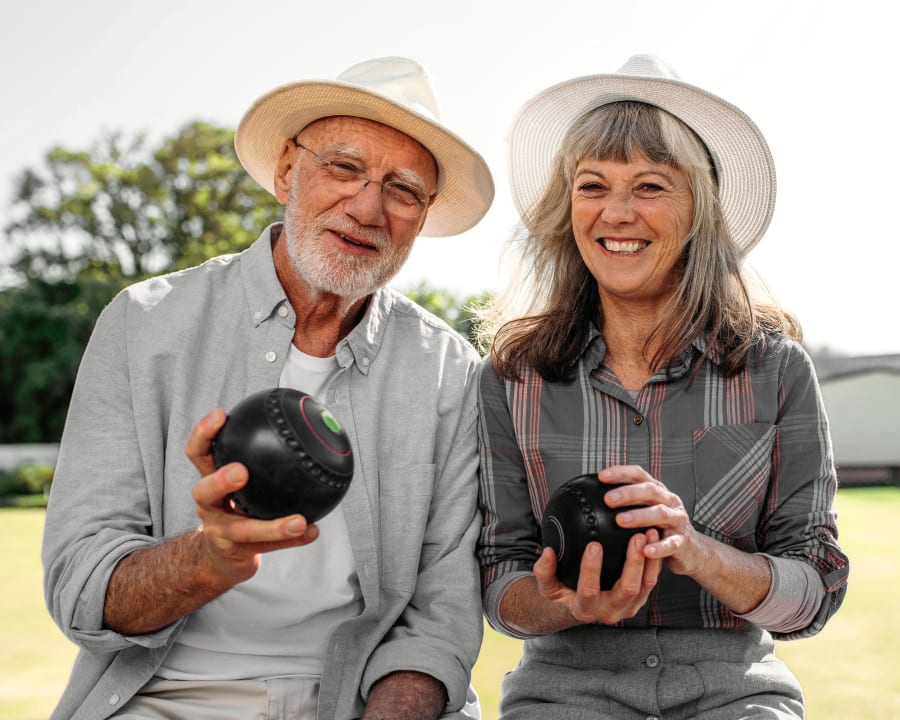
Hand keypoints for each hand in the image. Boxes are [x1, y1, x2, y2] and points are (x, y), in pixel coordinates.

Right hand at [185, 408, 319, 587]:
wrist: (219, 556)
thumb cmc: (236, 507)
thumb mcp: (238, 482)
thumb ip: (258, 457)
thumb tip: (307, 422)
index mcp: (209, 479)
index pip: (199, 453)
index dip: (204, 434)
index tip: (221, 415)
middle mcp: (208, 505)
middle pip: (205, 491)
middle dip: (221, 480)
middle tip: (241, 472)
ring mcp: (220, 531)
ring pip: (244, 530)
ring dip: (273, 526)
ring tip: (298, 521)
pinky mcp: (237, 552)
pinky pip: (268, 546)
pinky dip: (293, 540)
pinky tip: (313, 531)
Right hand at [533, 528, 660, 625]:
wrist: (580, 608)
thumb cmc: (563, 592)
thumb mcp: (547, 586)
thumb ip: (544, 571)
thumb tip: (547, 553)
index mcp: (584, 609)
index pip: (589, 591)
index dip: (591, 569)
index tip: (594, 544)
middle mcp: (609, 612)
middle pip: (627, 589)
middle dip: (634, 562)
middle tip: (636, 537)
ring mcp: (628, 607)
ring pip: (646, 586)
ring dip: (650, 560)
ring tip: (650, 534)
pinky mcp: (639, 599)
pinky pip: (652, 581)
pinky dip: (655, 561)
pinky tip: (654, 539)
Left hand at [597, 465, 709, 576]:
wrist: (692, 550)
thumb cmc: (661, 529)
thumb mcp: (645, 511)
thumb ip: (627, 503)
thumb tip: (593, 495)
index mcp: (657, 491)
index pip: (639, 475)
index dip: (621, 473)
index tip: (601, 477)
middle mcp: (669, 501)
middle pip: (650, 491)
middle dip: (628, 493)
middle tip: (608, 499)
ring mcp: (678, 520)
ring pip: (660, 514)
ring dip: (640, 516)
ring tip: (620, 521)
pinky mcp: (683, 541)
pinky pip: (671, 544)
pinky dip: (659, 547)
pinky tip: (646, 551)